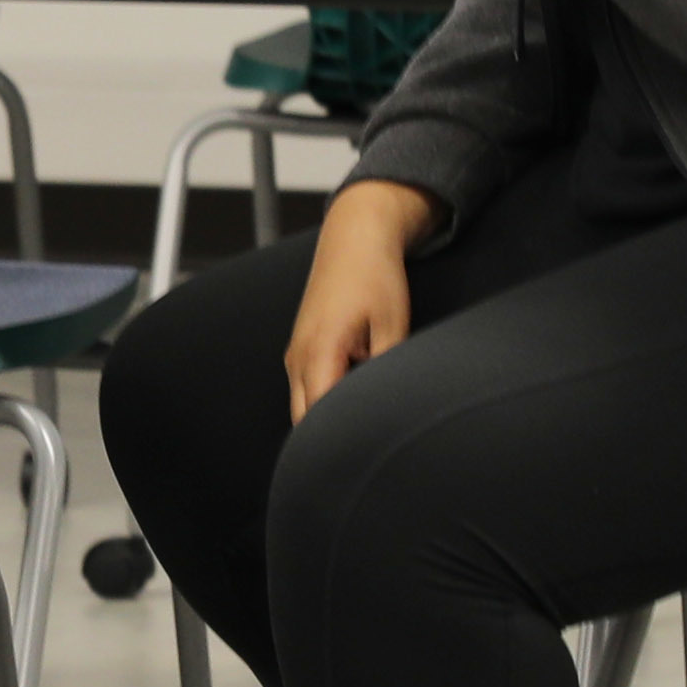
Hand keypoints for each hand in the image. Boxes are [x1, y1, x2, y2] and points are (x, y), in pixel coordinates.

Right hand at [284, 183, 434, 419]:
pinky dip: (325, 396)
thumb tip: (388, 406)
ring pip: (302, 405)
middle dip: (330, 433)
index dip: (339, 437)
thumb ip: (386, 370)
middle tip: (366, 441)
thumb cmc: (374, 278)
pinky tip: (355, 389)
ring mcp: (294, 354)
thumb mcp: (392, 325)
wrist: (354, 239)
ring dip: (328, 413)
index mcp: (319, 350)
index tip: (364, 448)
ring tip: (363, 412)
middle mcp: (298, 357)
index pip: (319, 415)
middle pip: (303, 419)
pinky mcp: (300, 349)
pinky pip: (306, 387)